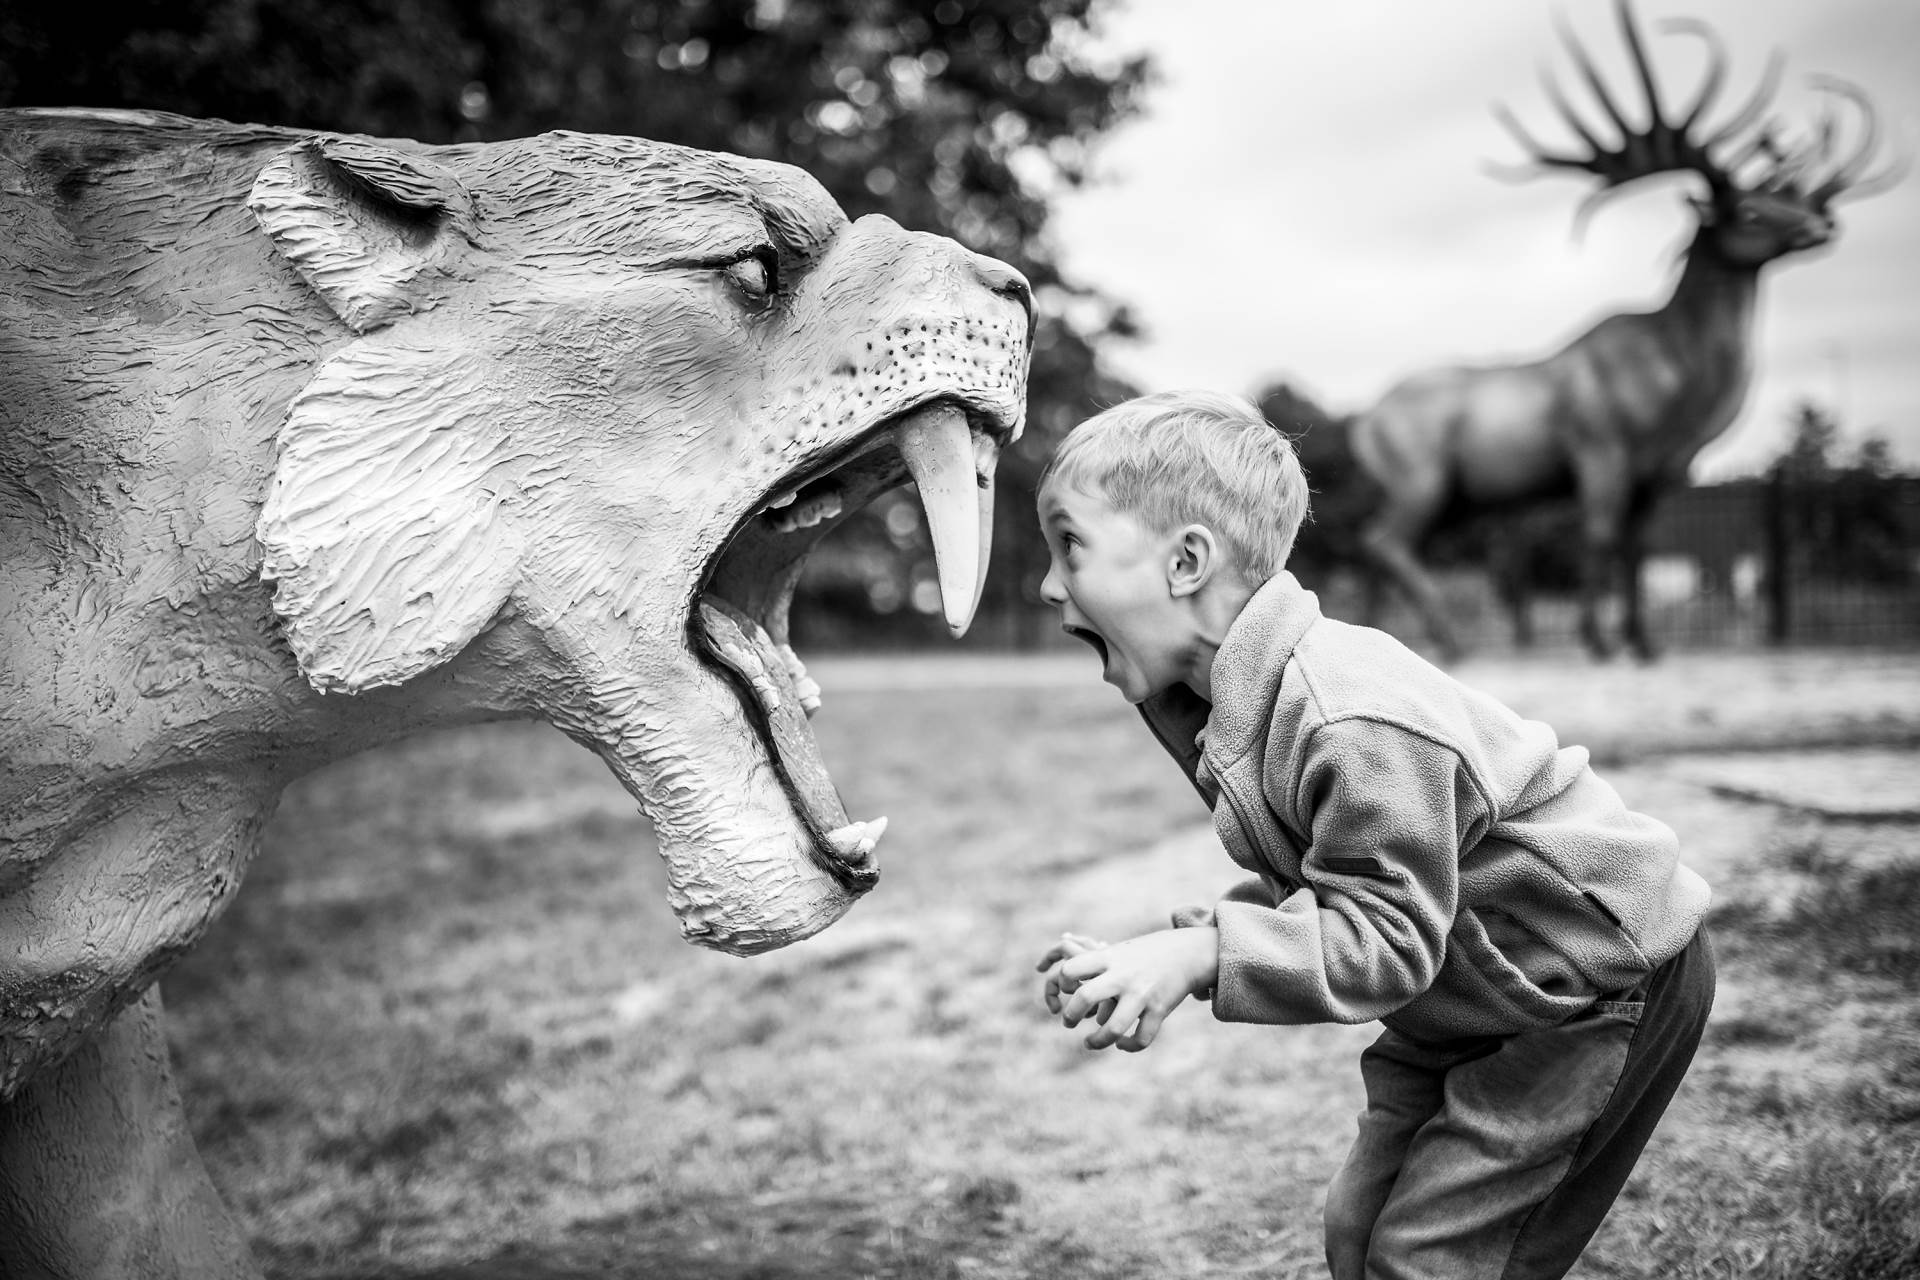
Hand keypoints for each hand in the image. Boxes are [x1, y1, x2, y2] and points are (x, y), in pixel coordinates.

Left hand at [1037, 927, 1218, 1052]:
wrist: (1187, 952)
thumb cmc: (1145, 953)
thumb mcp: (1119, 949)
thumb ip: (1095, 958)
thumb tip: (1062, 943)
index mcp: (1109, 957)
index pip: (1071, 969)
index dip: (1062, 984)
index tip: (1068, 991)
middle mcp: (1123, 976)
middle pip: (1085, 998)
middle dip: (1070, 1016)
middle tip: (1068, 1022)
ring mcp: (1142, 994)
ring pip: (1114, 1029)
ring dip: (1097, 1041)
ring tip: (1089, 1043)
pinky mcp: (1160, 1009)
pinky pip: (1141, 1038)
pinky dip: (1129, 1046)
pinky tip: (1122, 1044)